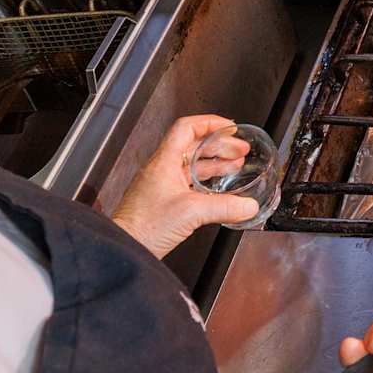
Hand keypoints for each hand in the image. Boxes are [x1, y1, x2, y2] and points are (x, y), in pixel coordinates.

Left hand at [110, 115, 259, 257]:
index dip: (210, 123)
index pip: (187, 128)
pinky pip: (189, 183)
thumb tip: (248, 206)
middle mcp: (162, 169)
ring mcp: (161, 185)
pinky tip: (218, 190)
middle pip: (194, 145)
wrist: (125, 248)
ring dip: (215, 162)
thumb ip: (224, 207)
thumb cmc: (144, 227)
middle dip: (220, 145)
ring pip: (192, 165)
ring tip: (235, 165)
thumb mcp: (191, 212)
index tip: (229, 127)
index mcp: (164, 162)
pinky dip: (207, 181)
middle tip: (240, 149)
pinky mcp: (163, 201)